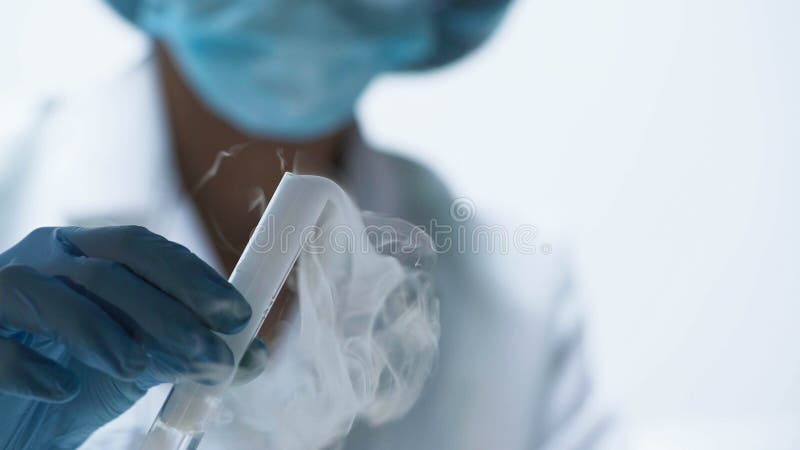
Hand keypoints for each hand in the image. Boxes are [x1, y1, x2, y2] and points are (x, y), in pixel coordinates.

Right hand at [0, 226, 267, 448]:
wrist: (11, 421)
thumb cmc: (75, 377)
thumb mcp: (141, 362)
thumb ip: (190, 354)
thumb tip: (254, 354)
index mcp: (87, 253)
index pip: (145, 248)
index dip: (193, 278)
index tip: (237, 315)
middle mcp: (43, 259)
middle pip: (107, 264)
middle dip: (164, 308)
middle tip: (208, 350)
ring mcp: (0, 293)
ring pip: (50, 291)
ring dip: (102, 330)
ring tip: (138, 367)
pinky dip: (30, 364)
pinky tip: (62, 391)